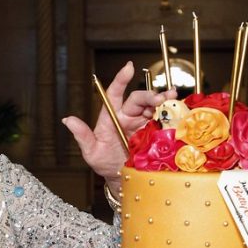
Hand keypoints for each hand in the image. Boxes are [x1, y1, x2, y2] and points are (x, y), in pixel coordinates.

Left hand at [62, 61, 174, 193]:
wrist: (123, 179)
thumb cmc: (105, 164)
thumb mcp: (92, 152)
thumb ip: (82, 135)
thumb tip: (68, 120)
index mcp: (112, 117)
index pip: (115, 94)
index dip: (121, 79)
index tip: (128, 67)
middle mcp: (128, 116)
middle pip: (138, 99)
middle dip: (149, 95)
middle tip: (158, 99)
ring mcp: (143, 123)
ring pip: (153, 105)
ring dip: (162, 100)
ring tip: (170, 98)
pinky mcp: (155, 132)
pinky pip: (163, 118)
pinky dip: (171, 111)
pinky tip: (178, 106)